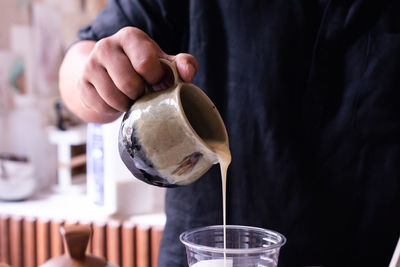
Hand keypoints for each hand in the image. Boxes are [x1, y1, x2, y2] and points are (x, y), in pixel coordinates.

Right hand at [68, 27, 197, 120]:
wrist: (110, 74)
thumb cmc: (144, 68)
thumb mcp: (165, 63)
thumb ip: (183, 64)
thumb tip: (187, 74)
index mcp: (130, 37)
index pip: (145, 63)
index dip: (155, 79)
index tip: (157, 81)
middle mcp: (106, 45)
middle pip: (129, 83)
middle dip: (141, 94)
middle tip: (144, 92)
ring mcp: (91, 64)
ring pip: (114, 97)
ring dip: (128, 104)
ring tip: (132, 98)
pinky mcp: (82, 83)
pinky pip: (102, 106)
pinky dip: (114, 110)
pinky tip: (118, 101)